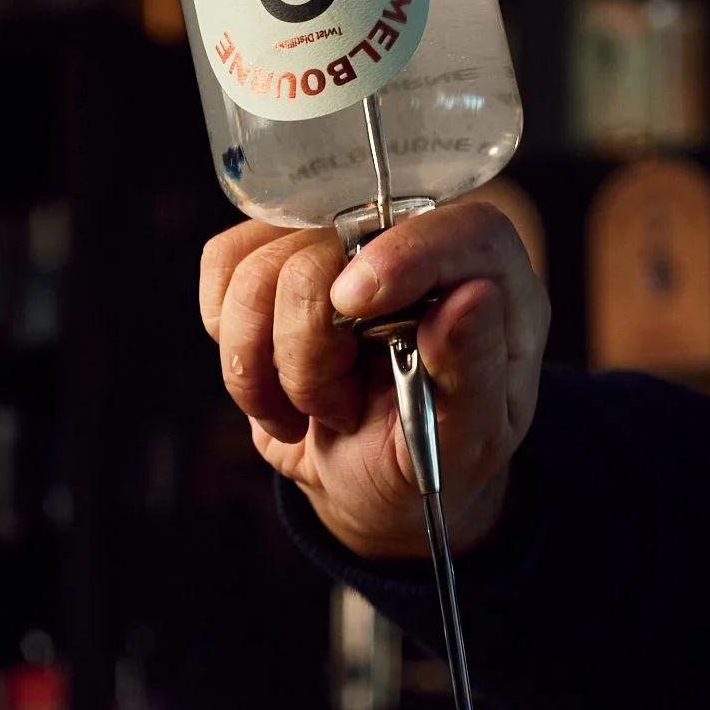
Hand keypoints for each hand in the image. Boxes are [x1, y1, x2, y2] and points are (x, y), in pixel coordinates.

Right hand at [198, 199, 549, 558]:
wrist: (378, 480)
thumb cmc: (436, 454)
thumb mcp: (470, 437)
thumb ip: (476, 368)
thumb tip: (474, 295)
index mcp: (486, 276)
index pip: (456, 230)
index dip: (403, 255)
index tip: (355, 304)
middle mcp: (411, 243)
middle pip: (324, 248)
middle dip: (311, 350)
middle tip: (342, 410)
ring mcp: (336, 244)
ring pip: (258, 267)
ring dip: (267, 363)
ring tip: (311, 409)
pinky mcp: (273, 257)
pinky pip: (223, 268)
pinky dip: (235, 348)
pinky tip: (272, 386)